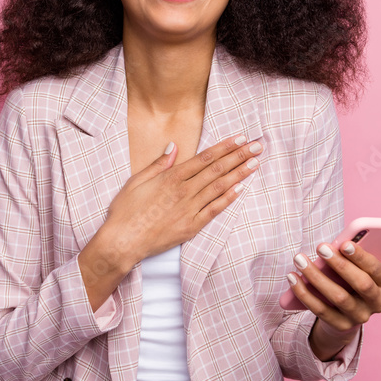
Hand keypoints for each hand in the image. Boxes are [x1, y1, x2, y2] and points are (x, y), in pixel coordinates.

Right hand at [101, 134, 261, 266]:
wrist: (122, 242)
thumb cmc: (125, 211)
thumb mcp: (137, 181)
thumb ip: (159, 164)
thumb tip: (174, 146)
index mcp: (171, 178)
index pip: (204, 158)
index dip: (224, 147)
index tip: (240, 138)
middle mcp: (184, 191)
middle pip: (217, 170)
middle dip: (239, 156)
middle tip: (257, 146)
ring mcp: (189, 209)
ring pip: (219, 187)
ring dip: (239, 174)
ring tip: (255, 163)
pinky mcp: (191, 226)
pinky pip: (214, 210)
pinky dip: (228, 198)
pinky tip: (241, 188)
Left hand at [286, 238, 380, 358]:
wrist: (346, 311)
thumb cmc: (355, 277)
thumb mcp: (368, 265)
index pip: (378, 271)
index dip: (362, 257)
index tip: (344, 243)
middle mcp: (377, 303)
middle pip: (361, 284)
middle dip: (340, 265)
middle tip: (320, 247)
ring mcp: (359, 317)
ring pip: (338, 297)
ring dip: (317, 277)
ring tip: (300, 259)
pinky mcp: (340, 326)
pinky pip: (320, 310)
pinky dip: (304, 293)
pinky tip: (293, 278)